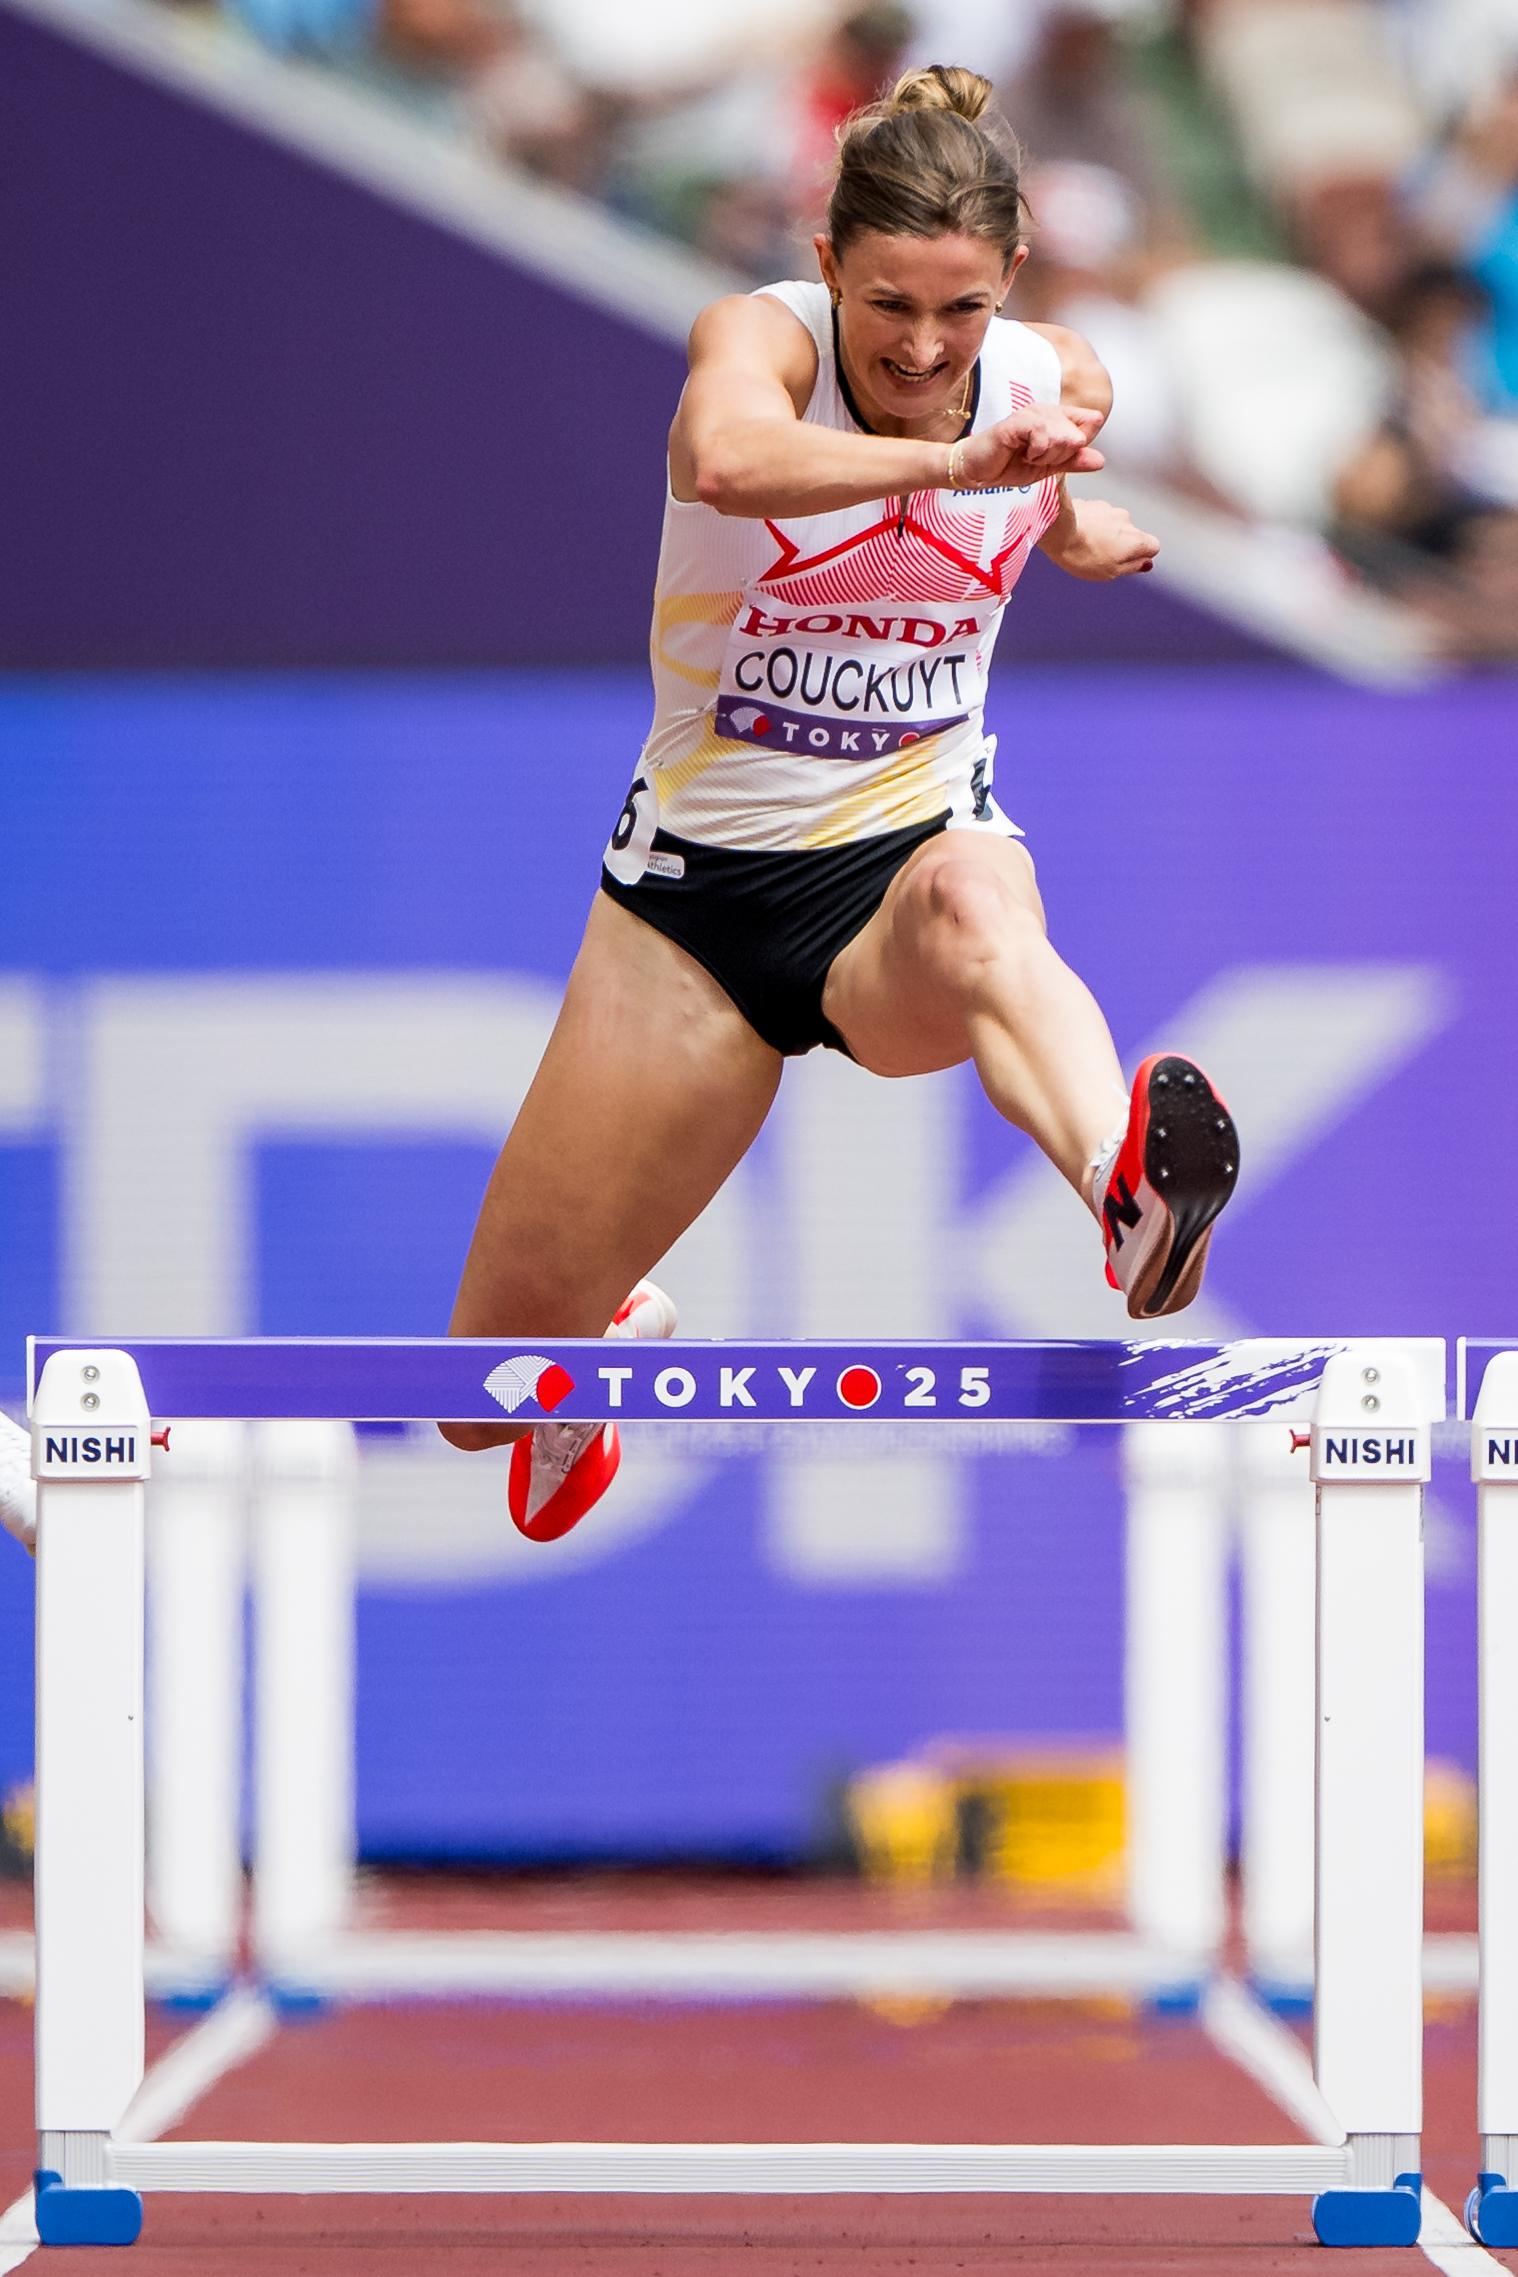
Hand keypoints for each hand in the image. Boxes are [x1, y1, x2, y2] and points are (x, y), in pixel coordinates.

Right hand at [956, 404, 1104, 489]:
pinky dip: (1036, 451)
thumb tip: (1101, 461)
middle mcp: (1048, 410)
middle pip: (1079, 434)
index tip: (1055, 456)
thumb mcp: (1048, 467)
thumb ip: (1073, 462)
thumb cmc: (1008, 466)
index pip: (1092, 421)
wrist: (979, 472)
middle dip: (1060, 455)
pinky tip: (1022, 453)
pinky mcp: (1017, 421)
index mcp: (1058, 417)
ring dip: (1047, 455)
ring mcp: (1032, 413)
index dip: (1079, 446)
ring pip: (1063, 435)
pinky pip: (1042, 434)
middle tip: (1036, 458)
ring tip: (1029, 456)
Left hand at [1045, 496, 1159, 580]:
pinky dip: (1091, 525)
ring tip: (1084, 545)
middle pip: (1131, 534)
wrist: (1058, 531)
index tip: (1126, 562)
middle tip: (1099, 557)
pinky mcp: (1092, 503)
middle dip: (1120, 545)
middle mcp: (1127, 520)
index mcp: (1136, 539)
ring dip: (1104, 534)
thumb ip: (1131, 566)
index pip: (1153, 546)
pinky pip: (1097, 517)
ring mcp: (1109, 509)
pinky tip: (1076, 534)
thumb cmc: (1084, 556)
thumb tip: (1146, 563)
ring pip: (1113, 524)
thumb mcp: (1110, 572)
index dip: (1142, 556)